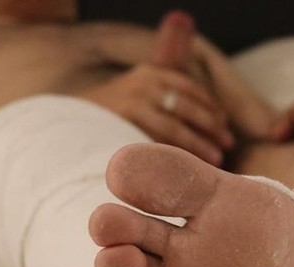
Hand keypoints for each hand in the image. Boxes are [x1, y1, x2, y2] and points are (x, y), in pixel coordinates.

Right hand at [79, 64, 234, 165]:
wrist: (67, 121)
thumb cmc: (112, 115)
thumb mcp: (137, 94)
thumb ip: (165, 99)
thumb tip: (208, 121)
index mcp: (151, 73)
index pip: (190, 88)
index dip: (211, 108)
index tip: (225, 127)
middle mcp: (143, 84)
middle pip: (188, 107)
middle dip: (211, 126)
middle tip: (227, 145)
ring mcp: (132, 103)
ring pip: (174, 127)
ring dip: (198, 144)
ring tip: (216, 160)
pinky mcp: (123, 125)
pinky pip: (157, 142)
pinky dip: (175, 155)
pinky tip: (187, 166)